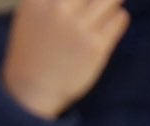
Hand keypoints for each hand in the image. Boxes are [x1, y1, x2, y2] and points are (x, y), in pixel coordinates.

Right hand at [2, 0, 129, 118]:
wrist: (28, 94)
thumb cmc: (33, 50)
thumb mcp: (31, 13)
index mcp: (38, 0)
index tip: (81, 5)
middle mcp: (58, 9)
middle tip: (94, 8)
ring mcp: (78, 28)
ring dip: (110, 3)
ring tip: (99, 15)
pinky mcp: (96, 46)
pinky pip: (120, 18)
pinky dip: (115, 21)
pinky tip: (101, 32)